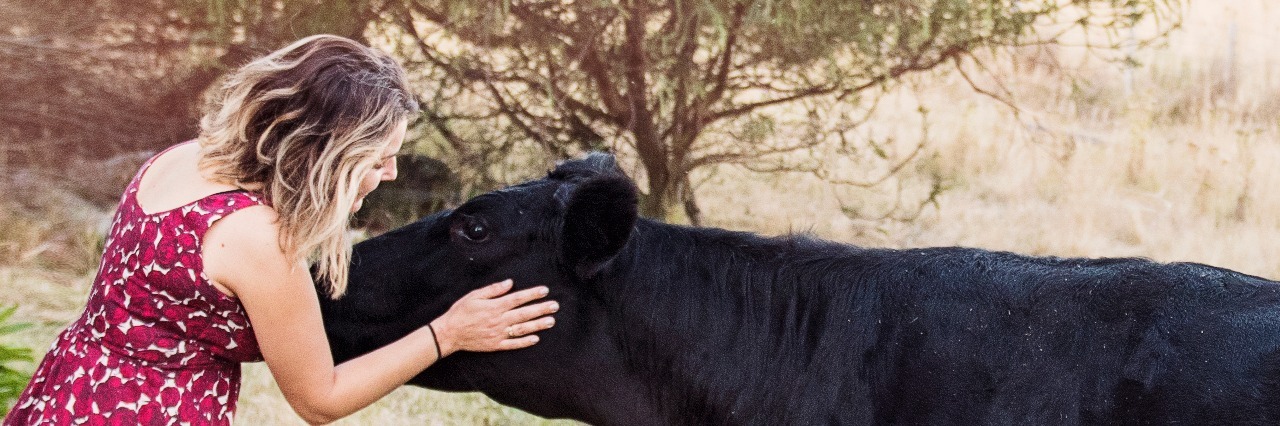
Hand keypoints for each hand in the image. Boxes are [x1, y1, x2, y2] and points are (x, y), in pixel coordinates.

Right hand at [429, 279, 557, 356]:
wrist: (450, 333)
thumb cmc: (461, 311)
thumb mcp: (474, 296)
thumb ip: (493, 290)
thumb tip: (510, 283)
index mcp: (495, 307)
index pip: (518, 299)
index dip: (532, 294)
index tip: (545, 290)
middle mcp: (499, 320)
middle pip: (524, 313)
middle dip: (541, 309)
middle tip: (555, 306)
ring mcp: (498, 334)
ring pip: (522, 329)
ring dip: (538, 325)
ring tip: (551, 321)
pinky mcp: (495, 345)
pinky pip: (513, 344)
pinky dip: (525, 342)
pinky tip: (536, 339)